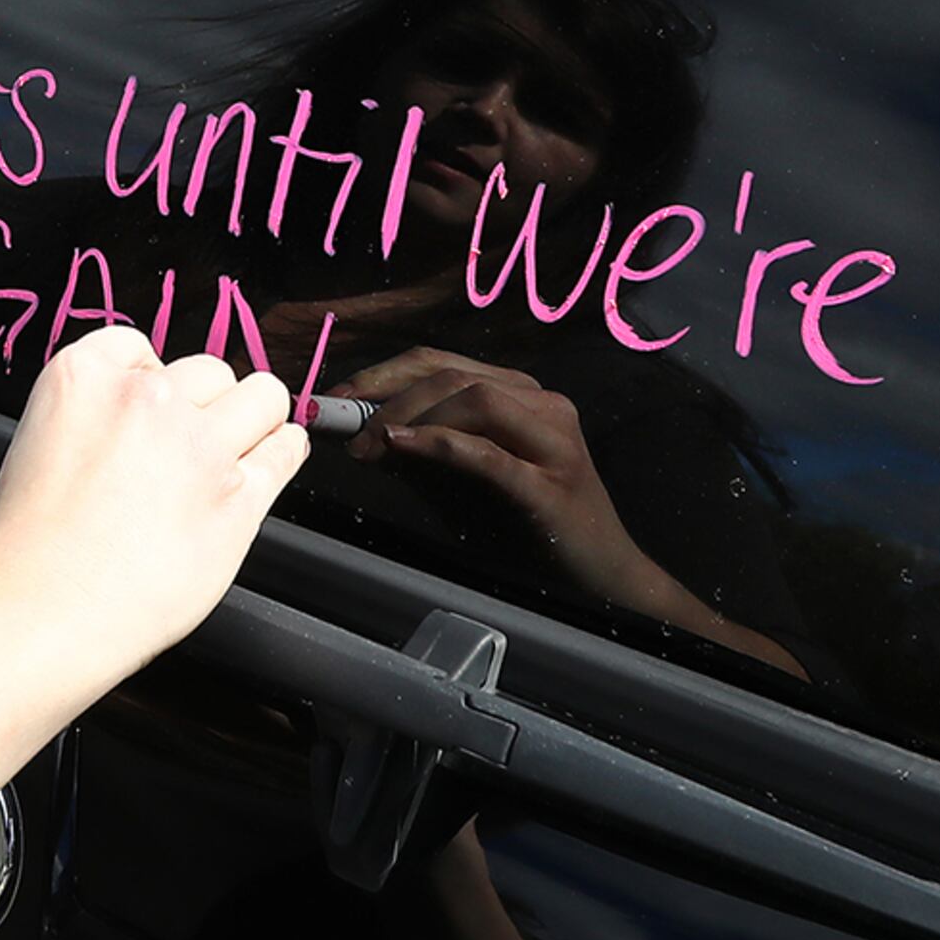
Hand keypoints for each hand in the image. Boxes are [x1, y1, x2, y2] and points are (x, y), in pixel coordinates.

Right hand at [0, 327, 305, 691]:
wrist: (44, 611)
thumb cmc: (31, 547)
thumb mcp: (37, 442)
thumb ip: (94, 414)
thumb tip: (142, 415)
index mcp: (84, 376)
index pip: (142, 347)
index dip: (153, 381)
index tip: (155, 411)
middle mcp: (147, 399)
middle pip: (209, 371)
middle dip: (204, 404)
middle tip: (190, 445)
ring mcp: (199, 446)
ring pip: (262, 396)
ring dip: (254, 418)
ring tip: (242, 445)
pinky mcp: (239, 495)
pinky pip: (286, 448)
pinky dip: (283, 449)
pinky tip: (274, 456)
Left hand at [337, 347, 672, 611]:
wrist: (602, 578)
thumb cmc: (531, 531)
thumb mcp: (465, 485)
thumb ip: (422, 457)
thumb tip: (363, 436)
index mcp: (522, 396)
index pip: (443, 362)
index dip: (384, 373)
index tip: (337, 398)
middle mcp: (543, 405)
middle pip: (453, 374)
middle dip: (388, 396)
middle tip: (347, 434)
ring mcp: (554, 441)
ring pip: (474, 399)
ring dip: (410, 417)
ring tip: (371, 448)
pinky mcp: (551, 484)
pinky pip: (489, 452)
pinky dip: (439, 443)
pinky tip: (403, 447)